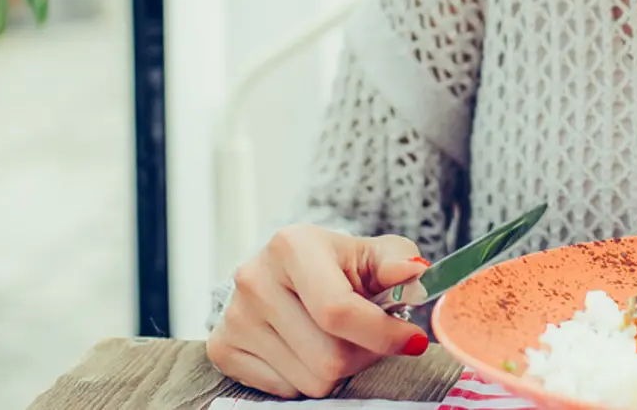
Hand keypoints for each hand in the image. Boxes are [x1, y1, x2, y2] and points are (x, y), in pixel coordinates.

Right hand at [207, 226, 431, 397]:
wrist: (287, 274)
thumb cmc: (338, 266)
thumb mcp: (373, 253)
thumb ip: (399, 261)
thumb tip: (414, 270)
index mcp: (292, 246)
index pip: (339, 310)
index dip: (383, 334)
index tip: (413, 340)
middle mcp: (255, 278)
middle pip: (328, 357)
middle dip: (362, 355)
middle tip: (368, 338)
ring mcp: (234, 316)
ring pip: (310, 380)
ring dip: (336, 369)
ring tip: (335, 339)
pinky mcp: (221, 348)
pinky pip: (283, 391)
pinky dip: (304, 378)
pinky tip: (305, 348)